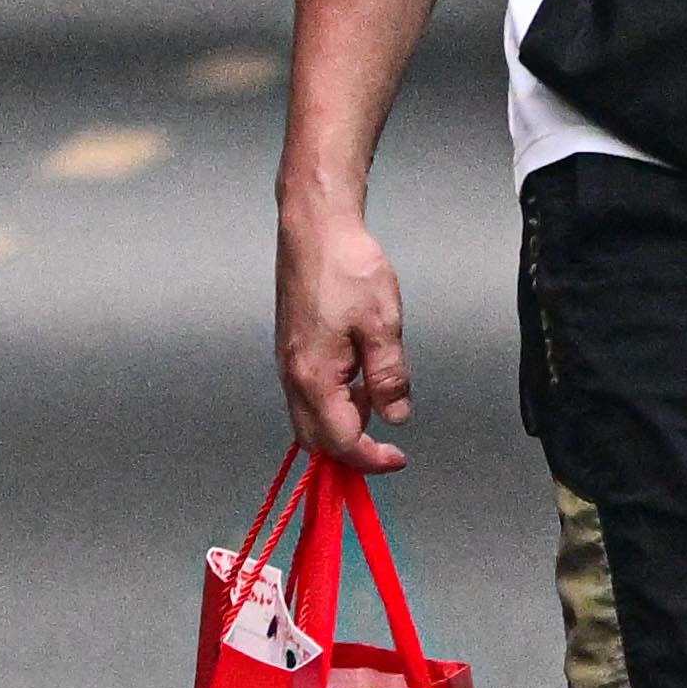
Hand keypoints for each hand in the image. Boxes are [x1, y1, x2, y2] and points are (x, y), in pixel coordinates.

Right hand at [278, 197, 410, 469]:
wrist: (315, 229)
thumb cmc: (346, 267)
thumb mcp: (383, 324)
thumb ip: (389, 377)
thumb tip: (395, 416)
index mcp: (314, 377)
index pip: (340, 441)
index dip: (371, 459)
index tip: (397, 458)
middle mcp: (293, 377)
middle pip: (316, 440)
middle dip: (351, 452)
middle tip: (386, 449)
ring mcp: (289, 364)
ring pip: (310, 419)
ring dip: (342, 427)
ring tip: (377, 406)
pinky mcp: (292, 349)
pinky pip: (308, 395)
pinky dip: (333, 404)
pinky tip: (359, 384)